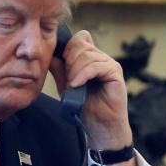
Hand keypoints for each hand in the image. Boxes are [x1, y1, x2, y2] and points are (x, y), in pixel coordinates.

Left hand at [48, 30, 133, 151]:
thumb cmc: (85, 108)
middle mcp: (101, 58)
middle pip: (81, 44)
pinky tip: (77, 85)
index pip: (80, 38)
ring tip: (73, 86)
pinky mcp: (115, 73)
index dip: (69, 47)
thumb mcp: (66, 86)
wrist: (100, 126)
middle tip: (68, 78)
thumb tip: (50, 55)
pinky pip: (96, 65)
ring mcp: (109, 64)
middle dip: (69, 61)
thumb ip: (60, 70)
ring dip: (75, 71)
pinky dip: (83, 74)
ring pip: (87, 55)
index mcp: (91, 59)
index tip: (62, 64)